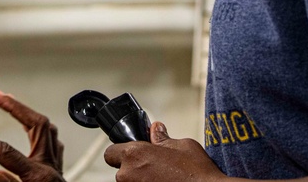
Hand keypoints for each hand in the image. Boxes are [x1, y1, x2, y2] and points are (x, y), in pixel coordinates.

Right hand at [0, 89, 65, 181]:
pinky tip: (34, 131)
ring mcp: (56, 167)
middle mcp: (50, 166)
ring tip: (14, 105)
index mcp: (39, 175)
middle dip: (16, 107)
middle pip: (37, 124)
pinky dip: (42, 132)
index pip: (7, 151)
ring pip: (49, 130)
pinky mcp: (58, 173)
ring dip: (29, 115)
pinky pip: (53, 143)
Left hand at [104, 121, 226, 181]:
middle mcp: (128, 175)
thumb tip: (156, 130)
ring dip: (140, 180)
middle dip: (134, 167)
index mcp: (135, 154)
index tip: (131, 153)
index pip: (111, 152)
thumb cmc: (197, 173)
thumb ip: (163, 138)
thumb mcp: (182, 146)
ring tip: (162, 178)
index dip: (121, 151)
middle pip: (120, 170)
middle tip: (153, 167)